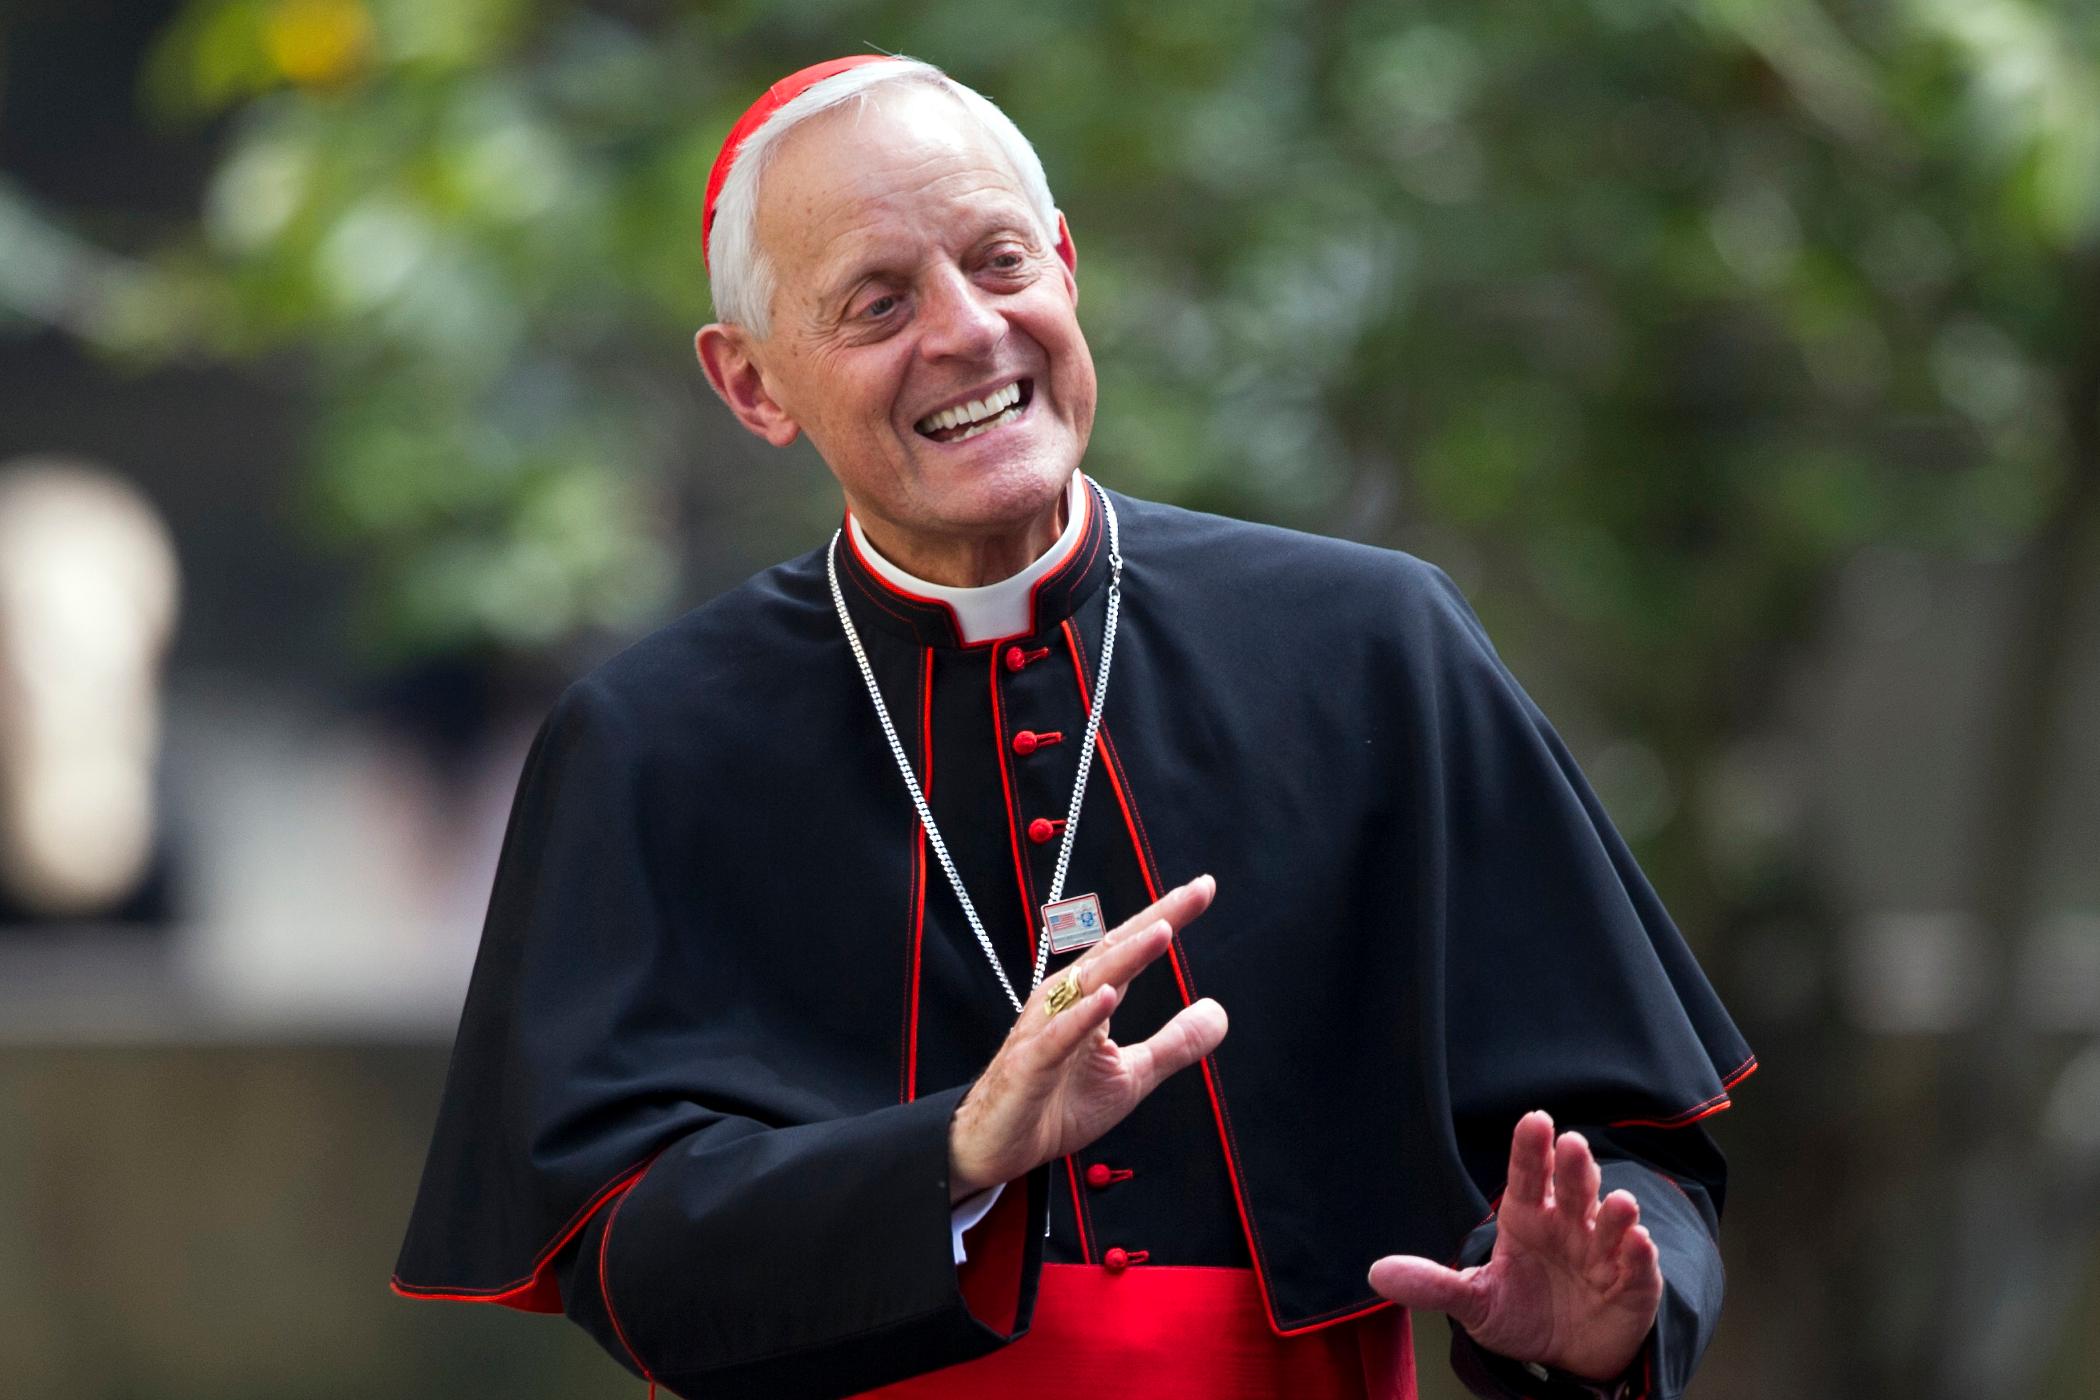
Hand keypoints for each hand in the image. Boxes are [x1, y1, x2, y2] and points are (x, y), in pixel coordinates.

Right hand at [947, 875, 1226, 1200]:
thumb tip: (1220, 1011)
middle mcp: (1065, 1000)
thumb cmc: (1058, 1104)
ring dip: (1126, 957)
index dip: (1167, 917)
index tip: (1204, 887)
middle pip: (1115, 952)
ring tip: (1162, 931)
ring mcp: (1045, 1029)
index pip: (1132, 951)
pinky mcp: (1029, 1064)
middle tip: (1195, 891)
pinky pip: (1057, 1037)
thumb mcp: (1132, 1075)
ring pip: (1088, 984)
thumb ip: (1174, 1043)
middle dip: (1155, 920)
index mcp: (1088, 997)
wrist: (998, 1146)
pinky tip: (1106, 997)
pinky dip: (1081, 1016)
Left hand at [1367, 1110, 1661, 1382]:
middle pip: (1572, 1189)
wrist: (1565, 1356)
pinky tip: (1638, 1243)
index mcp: (1527, 1218)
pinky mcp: (1632, 1287)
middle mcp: (1569, 1225)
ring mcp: (1603, 1254)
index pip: (1527, 1176)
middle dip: (1573, 1168)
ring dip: (1616, 1213)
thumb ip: (1433, 1285)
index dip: (1530, 1149)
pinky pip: (1638, 1269)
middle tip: (1572, 1144)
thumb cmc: (1520, 1312)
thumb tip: (1377, 1274)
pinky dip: (1640, 1256)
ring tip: (1618, 1203)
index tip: (1534, 1120)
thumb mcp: (1474, 1301)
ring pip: (1611, 1224)